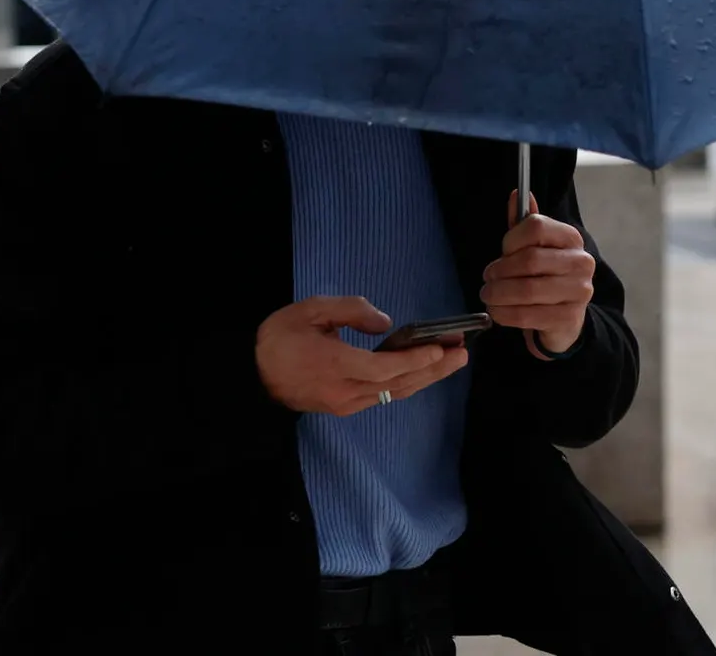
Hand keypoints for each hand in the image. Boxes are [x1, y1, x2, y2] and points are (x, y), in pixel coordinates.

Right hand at [256, 296, 468, 415]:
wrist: (252, 377)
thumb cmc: (279, 339)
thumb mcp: (311, 310)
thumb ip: (350, 311)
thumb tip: (386, 324)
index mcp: (337, 365)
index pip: (387, 367)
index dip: (416, 359)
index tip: (441, 347)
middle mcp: (346, 391)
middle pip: (400, 384)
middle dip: (434, 369)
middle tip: (463, 353)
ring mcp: (346, 403)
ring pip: (394, 392)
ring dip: (424, 377)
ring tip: (451, 360)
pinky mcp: (344, 406)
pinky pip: (383, 395)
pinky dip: (405, 382)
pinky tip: (420, 370)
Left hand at [482, 192, 595, 358]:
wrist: (565, 315)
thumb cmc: (545, 275)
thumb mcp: (534, 247)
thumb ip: (523, 223)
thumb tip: (516, 194)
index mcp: (571, 238)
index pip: (536, 227)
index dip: (510, 240)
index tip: (502, 252)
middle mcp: (581, 262)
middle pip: (530, 260)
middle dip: (499, 271)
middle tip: (487, 278)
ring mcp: (579, 291)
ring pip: (527, 290)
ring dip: (498, 294)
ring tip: (489, 296)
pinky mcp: (570, 319)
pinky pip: (528, 315)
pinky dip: (505, 314)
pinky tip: (498, 311)